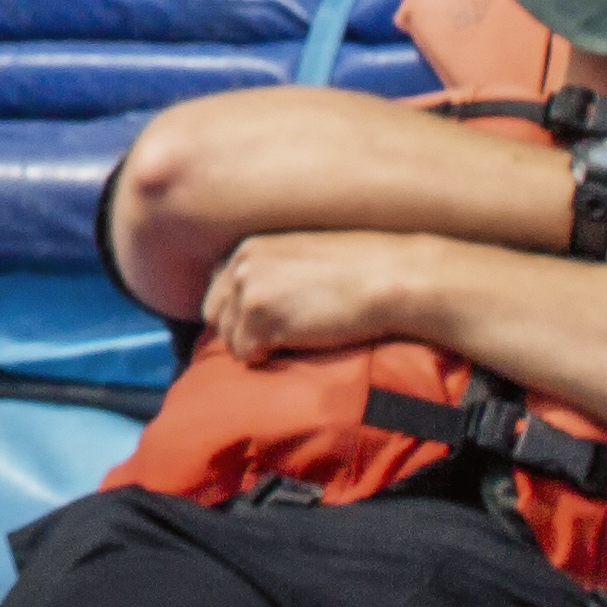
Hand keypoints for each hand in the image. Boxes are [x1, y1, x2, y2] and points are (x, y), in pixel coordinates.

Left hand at [199, 228, 448, 365]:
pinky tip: (291, 351)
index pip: (219, 288)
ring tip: (287, 346)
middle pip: (216, 313)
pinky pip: (245, 354)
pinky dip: (264, 360)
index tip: (262, 324)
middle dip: (239, 331)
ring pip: (228, 338)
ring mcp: (249, 290)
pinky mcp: (263, 317)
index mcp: (250, 247)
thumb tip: (257, 301)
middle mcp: (242, 265)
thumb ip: (272, 271)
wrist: (390, 276)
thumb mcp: (303, 256)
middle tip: (272, 341)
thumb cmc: (361, 268)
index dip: (238, 312)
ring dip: (253, 348)